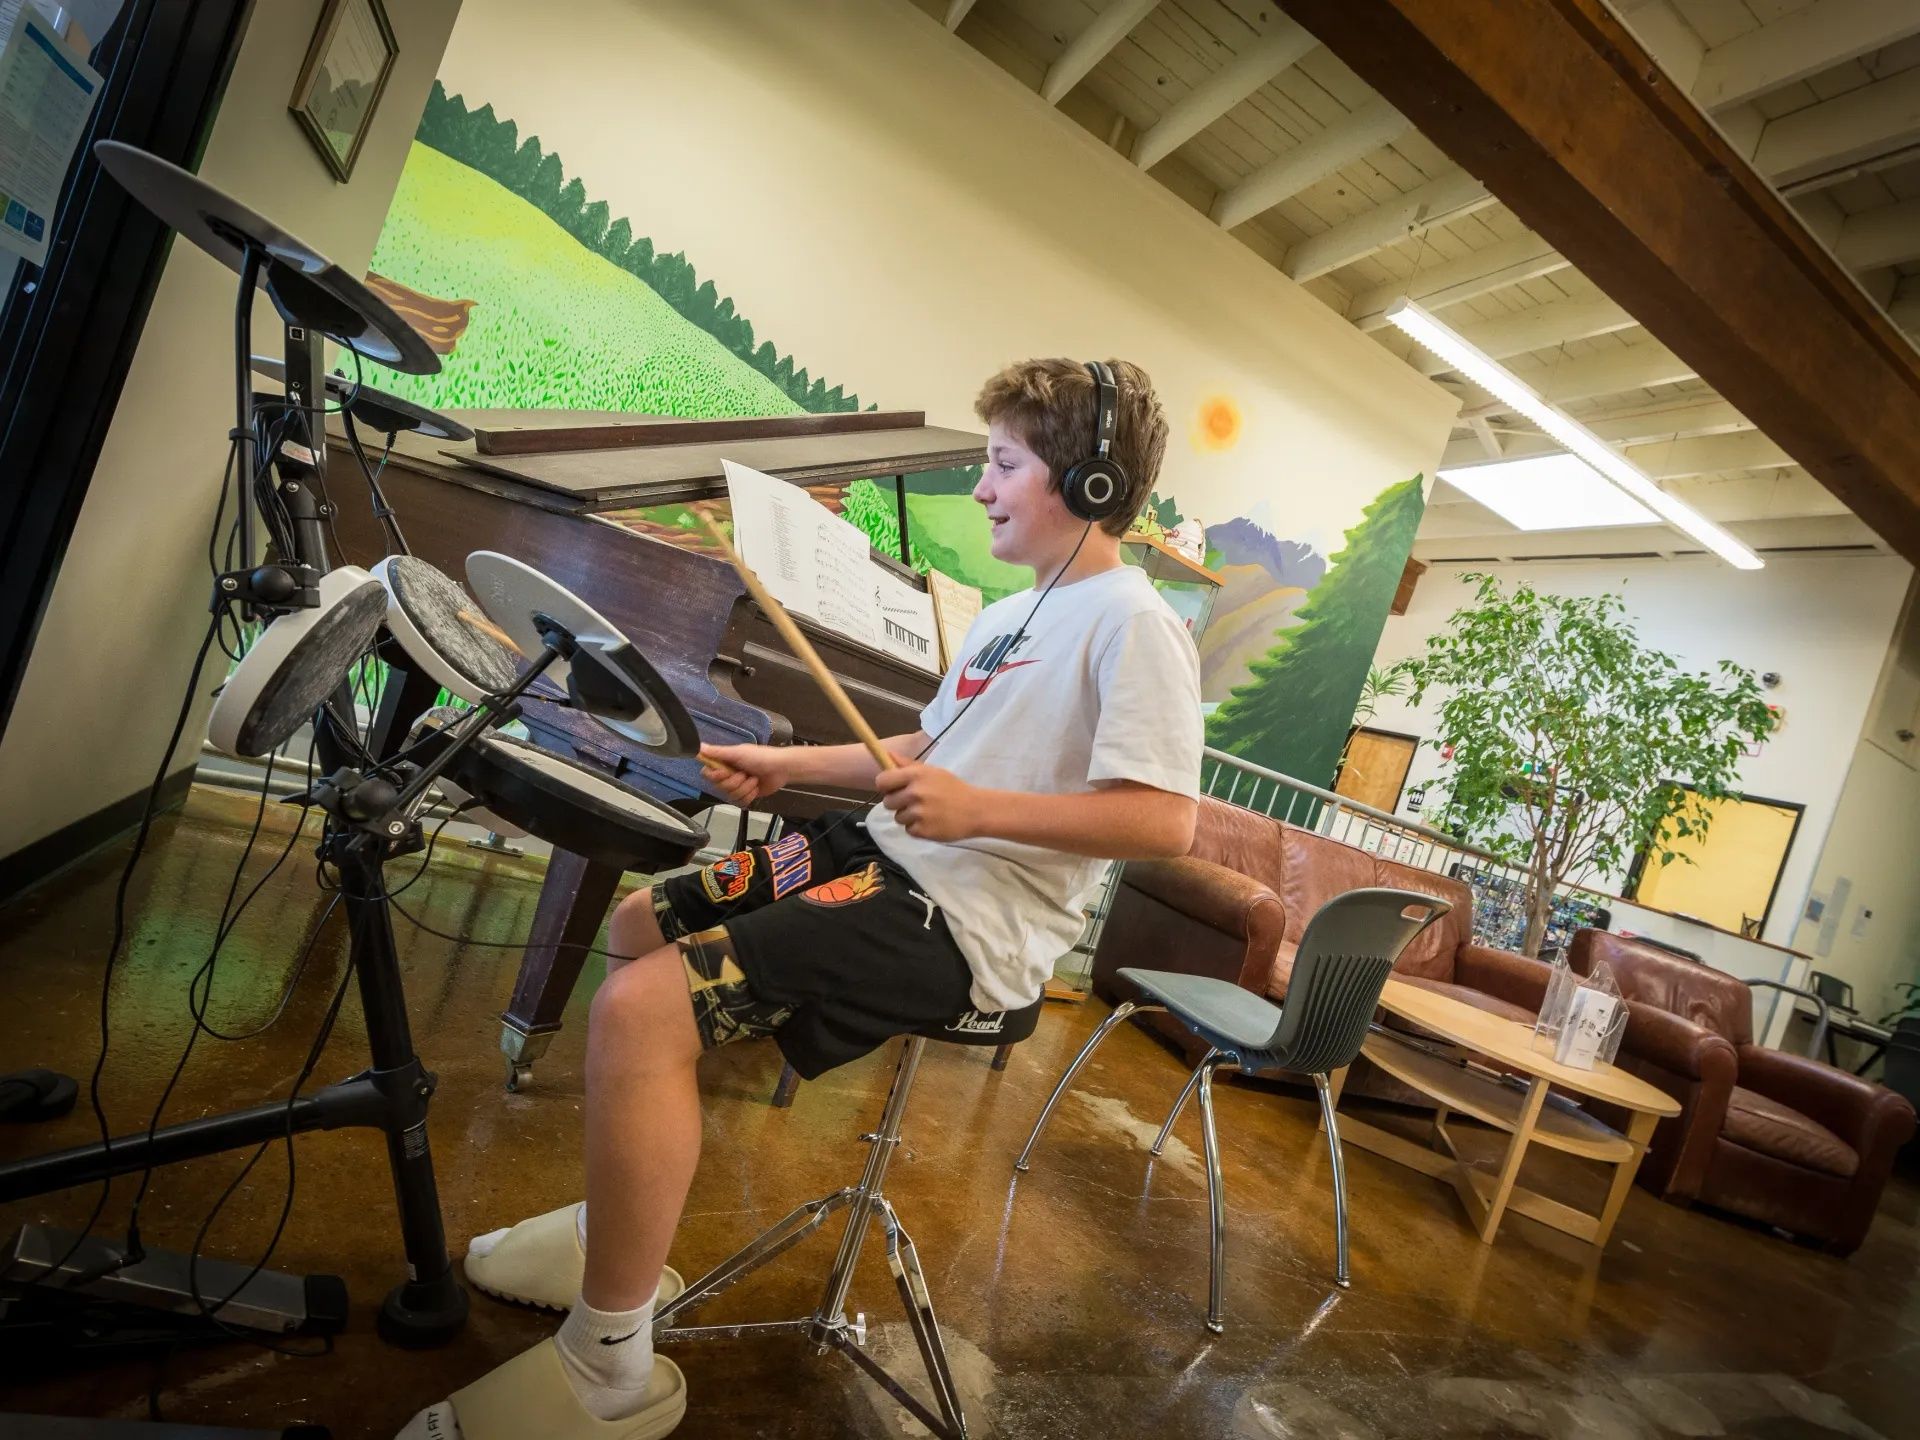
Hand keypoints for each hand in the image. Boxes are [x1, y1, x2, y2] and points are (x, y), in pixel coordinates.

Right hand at [699, 743, 792, 805]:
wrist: (781, 768)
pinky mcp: (747, 795)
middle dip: (734, 782)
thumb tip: (699, 747)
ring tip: (753, 779)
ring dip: (744, 788)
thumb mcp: (737, 752)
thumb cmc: (761, 757)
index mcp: (725, 763)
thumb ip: (717, 752)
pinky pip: (740, 803)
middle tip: (744, 774)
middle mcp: (729, 775)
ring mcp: (738, 786)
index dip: (716, 776)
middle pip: (719, 787)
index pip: (708, 774)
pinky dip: (749, 795)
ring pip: (730, 796)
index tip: (725, 772)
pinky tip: (756, 787)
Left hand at [874, 759, 991, 841]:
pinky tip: (931, 822)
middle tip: (914, 802)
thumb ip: (907, 765)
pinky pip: (908, 830)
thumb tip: (886, 755)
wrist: (976, 810)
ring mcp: (918, 813)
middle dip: (897, 803)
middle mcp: (914, 793)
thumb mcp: (933, 772)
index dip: (885, 786)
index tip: (892, 788)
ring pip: (898, 817)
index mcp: (916, 775)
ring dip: (908, 817)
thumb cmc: (954, 789)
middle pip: (887, 802)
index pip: (882, 781)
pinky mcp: (922, 830)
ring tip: (927, 812)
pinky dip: (917, 828)